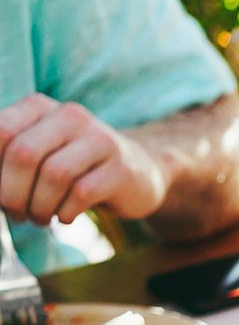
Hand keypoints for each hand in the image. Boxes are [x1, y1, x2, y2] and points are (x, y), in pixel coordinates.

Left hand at [0, 95, 166, 224]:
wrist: (138, 170)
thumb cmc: (74, 166)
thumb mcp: (38, 152)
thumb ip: (8, 159)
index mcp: (41, 107)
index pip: (2, 131)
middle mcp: (71, 116)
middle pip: (24, 154)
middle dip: (12, 194)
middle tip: (17, 213)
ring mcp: (101, 140)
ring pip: (54, 175)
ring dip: (40, 206)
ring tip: (41, 217)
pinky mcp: (122, 169)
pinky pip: (83, 193)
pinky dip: (66, 212)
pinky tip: (66, 217)